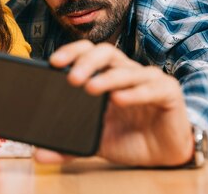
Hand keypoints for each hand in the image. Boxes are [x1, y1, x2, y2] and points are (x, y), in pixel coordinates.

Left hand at [34, 40, 193, 166]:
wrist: (163, 154)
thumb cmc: (129, 137)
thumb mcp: (95, 140)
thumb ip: (69, 145)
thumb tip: (38, 155)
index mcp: (106, 74)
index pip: (87, 52)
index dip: (71, 52)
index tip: (54, 62)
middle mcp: (126, 71)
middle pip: (105, 52)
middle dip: (87, 62)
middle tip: (72, 78)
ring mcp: (147, 78)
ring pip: (126, 69)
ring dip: (108, 78)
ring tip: (91, 88)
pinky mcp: (168, 91)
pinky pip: (151, 88)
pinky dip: (135, 93)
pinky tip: (120, 99)